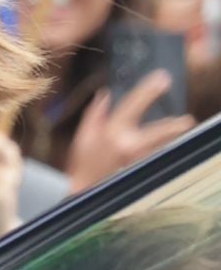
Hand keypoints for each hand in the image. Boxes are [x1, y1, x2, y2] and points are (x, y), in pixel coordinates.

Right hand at [66, 70, 196, 191]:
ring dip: (172, 137)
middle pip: (161, 130)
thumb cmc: (82, 163)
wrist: (86, 191)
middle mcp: (130, 144)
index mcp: (113, 131)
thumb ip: (94, 114)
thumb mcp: (82, 136)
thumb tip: (105, 95)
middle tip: (188, 120)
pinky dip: (164, 149)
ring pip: (164, 144)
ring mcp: (140, 158)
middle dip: (175, 124)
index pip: (134, 104)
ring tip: (181, 129)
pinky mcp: (145, 170)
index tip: (162, 78)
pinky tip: (169, 146)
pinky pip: (159, 155)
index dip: (149, 90)